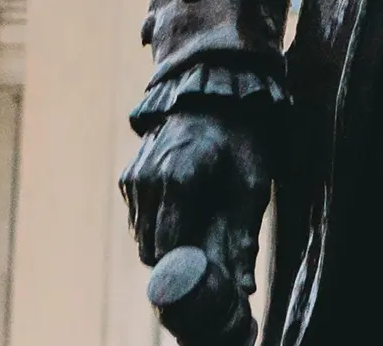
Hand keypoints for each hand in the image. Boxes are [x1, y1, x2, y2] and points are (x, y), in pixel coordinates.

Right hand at [120, 110, 271, 303]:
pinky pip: (137, 217)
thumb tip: (245, 287)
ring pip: (140, 235)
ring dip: (163, 238)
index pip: (167, 248)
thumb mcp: (254, 181)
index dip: (185, 265)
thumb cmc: (241, 138)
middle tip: (202, 245)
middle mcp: (148, 179)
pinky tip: (181, 203)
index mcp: (179, 179)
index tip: (205, 265)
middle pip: (149, 248)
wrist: (217, 94)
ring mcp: (134, 176)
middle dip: (174, 255)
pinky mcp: (128, 175)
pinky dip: (155, 220)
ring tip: (195, 219)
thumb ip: (245, 236)